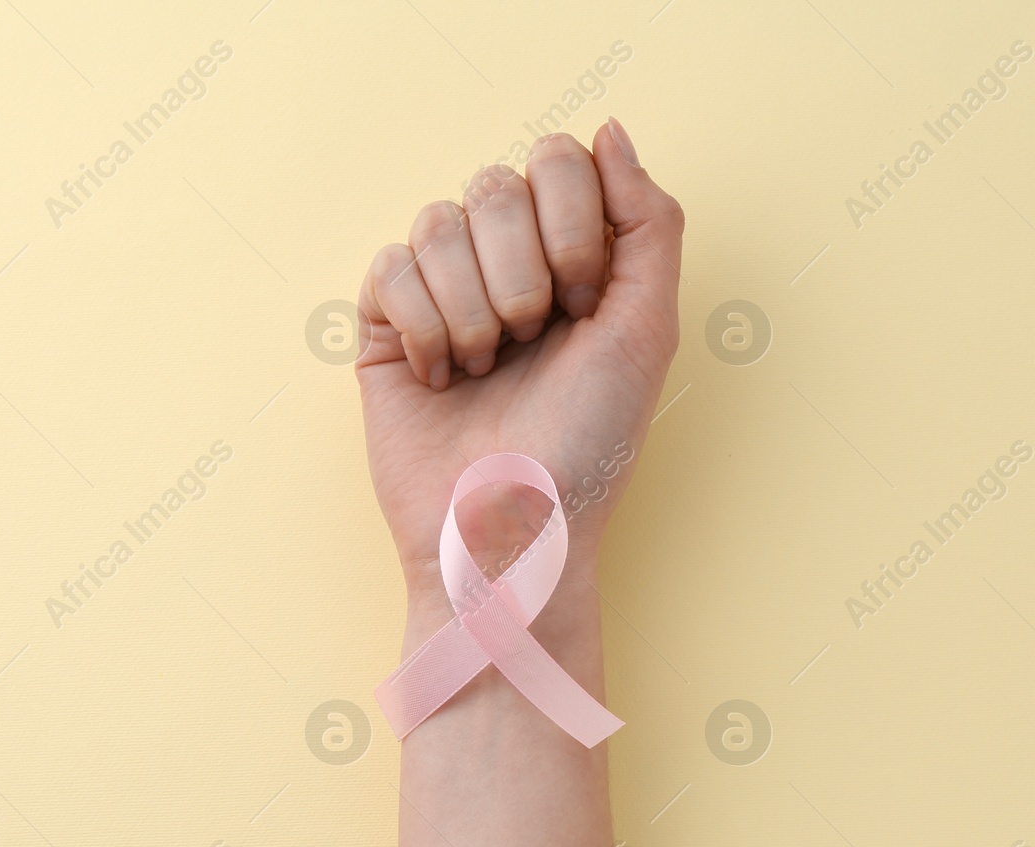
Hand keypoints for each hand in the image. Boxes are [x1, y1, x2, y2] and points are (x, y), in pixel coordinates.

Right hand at [355, 118, 683, 608]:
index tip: (584, 306)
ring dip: (473, 309)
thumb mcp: (647, 330)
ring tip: (486, 370)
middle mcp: (508, 263)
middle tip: (534, 343)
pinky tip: (442, 378)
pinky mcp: (386, 325)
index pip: (559, 160)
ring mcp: (444, 290)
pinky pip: (389, 268)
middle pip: (495, 183)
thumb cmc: (588, 444)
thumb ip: (648, 221)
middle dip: (522, 274)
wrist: (510, 530)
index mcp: (574, 255)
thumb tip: (608, 128)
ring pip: (437, 221)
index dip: (571, 226)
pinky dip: (424, 328)